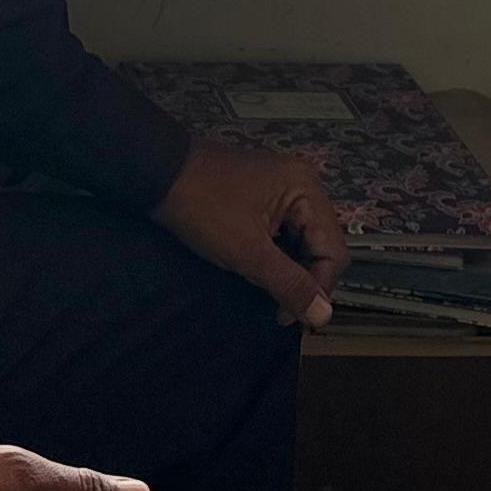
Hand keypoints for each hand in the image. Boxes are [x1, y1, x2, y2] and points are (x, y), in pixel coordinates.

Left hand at [157, 136, 351, 325]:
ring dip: (291, 272)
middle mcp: (304, 184)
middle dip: (305, 282)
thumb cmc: (203, 209)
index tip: (290, 318)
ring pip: (304, 242)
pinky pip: (286, 233)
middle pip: (323, 245)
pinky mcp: (266, 196)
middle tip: (279, 312)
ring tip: (271, 298)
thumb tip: (324, 317)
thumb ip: (289, 284)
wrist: (157, 172)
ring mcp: (285, 188)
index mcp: (306, 189)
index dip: (318, 289)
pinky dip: (278, 257)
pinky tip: (262, 274)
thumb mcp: (246, 252)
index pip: (333, 250)